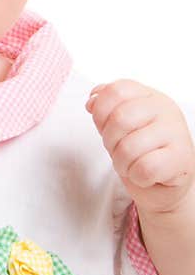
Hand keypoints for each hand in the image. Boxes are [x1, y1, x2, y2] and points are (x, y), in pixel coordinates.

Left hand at [87, 79, 194, 216]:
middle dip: (110, 141)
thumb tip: (92, 101)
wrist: (164, 183)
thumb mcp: (119, 126)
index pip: (116, 90)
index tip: (105, 127)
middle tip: (119, 151)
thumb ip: (105, 109)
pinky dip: (137, 177)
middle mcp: (165, 109)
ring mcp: (176, 132)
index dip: (101, 112)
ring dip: (122, 164)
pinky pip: (144, 168)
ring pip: (129, 147)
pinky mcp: (181, 158)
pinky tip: (145, 175)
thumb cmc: (141, 152)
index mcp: (149, 96)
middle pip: (120, 118)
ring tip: (131, 165)